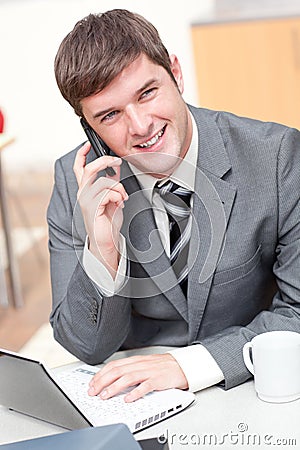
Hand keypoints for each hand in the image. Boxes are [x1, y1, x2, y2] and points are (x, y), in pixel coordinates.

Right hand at [73, 142, 127, 275]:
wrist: (106, 240)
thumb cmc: (107, 222)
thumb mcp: (112, 198)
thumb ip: (111, 184)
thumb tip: (115, 171)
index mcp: (86, 190)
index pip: (79, 168)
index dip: (82, 154)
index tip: (88, 144)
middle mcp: (83, 194)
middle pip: (89, 169)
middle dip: (105, 161)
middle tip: (117, 162)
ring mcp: (86, 201)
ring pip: (104, 182)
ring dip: (118, 188)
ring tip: (122, 198)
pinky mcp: (92, 208)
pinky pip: (107, 193)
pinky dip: (117, 196)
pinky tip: (119, 204)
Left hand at [87, 353, 188, 401]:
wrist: (182, 365)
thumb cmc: (163, 366)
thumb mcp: (144, 364)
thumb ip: (130, 370)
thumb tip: (113, 378)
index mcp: (136, 360)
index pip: (114, 365)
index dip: (101, 374)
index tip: (92, 383)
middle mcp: (141, 364)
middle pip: (117, 371)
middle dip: (103, 381)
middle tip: (93, 392)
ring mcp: (149, 372)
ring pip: (128, 378)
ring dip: (114, 387)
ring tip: (105, 396)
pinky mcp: (158, 380)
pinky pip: (145, 386)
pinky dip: (135, 393)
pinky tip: (128, 399)